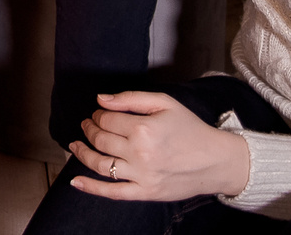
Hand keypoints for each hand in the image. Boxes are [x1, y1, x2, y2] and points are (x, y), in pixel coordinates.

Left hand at [67, 90, 250, 201]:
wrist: (215, 160)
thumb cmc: (190, 128)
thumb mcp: (165, 103)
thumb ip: (130, 99)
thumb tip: (101, 99)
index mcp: (143, 128)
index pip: (106, 120)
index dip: (97, 114)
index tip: (98, 113)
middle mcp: (139, 153)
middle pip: (100, 140)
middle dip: (89, 130)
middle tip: (87, 125)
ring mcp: (141, 175)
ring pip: (100, 165)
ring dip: (82, 153)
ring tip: (75, 145)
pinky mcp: (145, 192)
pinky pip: (112, 193)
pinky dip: (91, 187)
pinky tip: (75, 181)